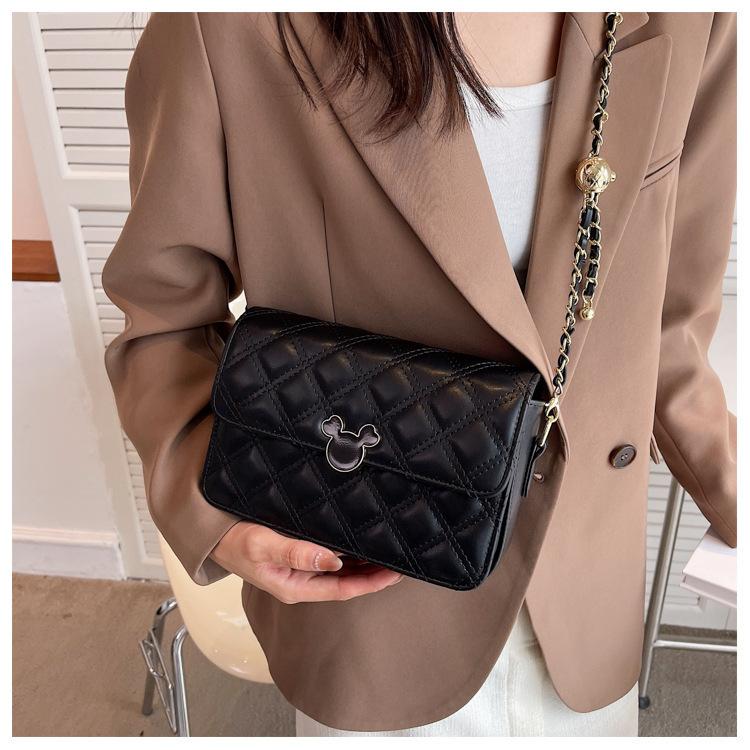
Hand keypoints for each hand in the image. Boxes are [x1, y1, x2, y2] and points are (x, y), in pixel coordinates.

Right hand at [209, 521, 402, 603]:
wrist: (212, 534)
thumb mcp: (262, 546)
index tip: (395, 573)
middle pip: (346, 581)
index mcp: (295, 587)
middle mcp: (302, 580)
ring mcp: (300, 568)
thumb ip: (296, 552)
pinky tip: (361, 540)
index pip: (342, 589)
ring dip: (363, 562)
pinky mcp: (298, 554)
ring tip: (389, 550)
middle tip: (402, 558)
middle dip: (374, 573)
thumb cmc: (234, 542)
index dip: (371, 583)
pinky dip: (348, 551)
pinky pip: (330, 556)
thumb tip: (332, 560)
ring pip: (341, 570)